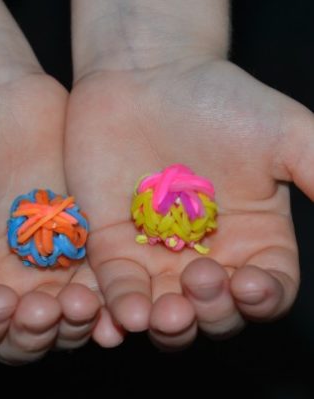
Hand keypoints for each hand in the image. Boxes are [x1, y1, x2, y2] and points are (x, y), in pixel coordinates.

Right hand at [0, 0, 99, 363]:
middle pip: (27, 334)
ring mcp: (56, 267)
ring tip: (81, 306)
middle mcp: (15, 283)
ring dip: (75, 320)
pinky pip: (107, 281)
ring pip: (70, 315)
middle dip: (34, 329)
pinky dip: (112, 297)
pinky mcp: (93, 246)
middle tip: (43, 311)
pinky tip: (119, 303)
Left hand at [66, 58, 312, 347]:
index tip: (249, 283)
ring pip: (166, 310)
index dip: (263, 297)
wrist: (148, 75)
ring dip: (168, 323)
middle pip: (216, 310)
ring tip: (165, 314)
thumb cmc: (219, 100)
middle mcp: (208, 255)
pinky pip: (117, 286)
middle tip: (200, 283)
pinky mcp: (113, 245)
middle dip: (212, 310)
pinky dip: (121, 303)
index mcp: (254, 238)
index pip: (267, 288)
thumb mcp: (284, 133)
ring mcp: (158, 254)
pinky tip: (126, 313)